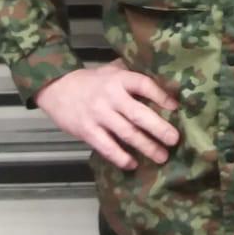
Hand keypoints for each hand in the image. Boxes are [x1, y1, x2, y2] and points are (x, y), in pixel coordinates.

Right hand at [33, 63, 178, 169]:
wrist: (56, 87)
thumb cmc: (91, 81)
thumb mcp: (111, 70)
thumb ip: (132, 75)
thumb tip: (163, 82)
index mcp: (119, 79)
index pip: (144, 85)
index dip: (161, 96)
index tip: (176, 108)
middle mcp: (110, 96)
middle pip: (139, 114)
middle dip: (159, 128)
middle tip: (174, 139)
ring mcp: (98, 115)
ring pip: (126, 133)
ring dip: (146, 146)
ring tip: (162, 156)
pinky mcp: (87, 131)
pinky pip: (107, 147)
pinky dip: (120, 157)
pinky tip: (132, 164)